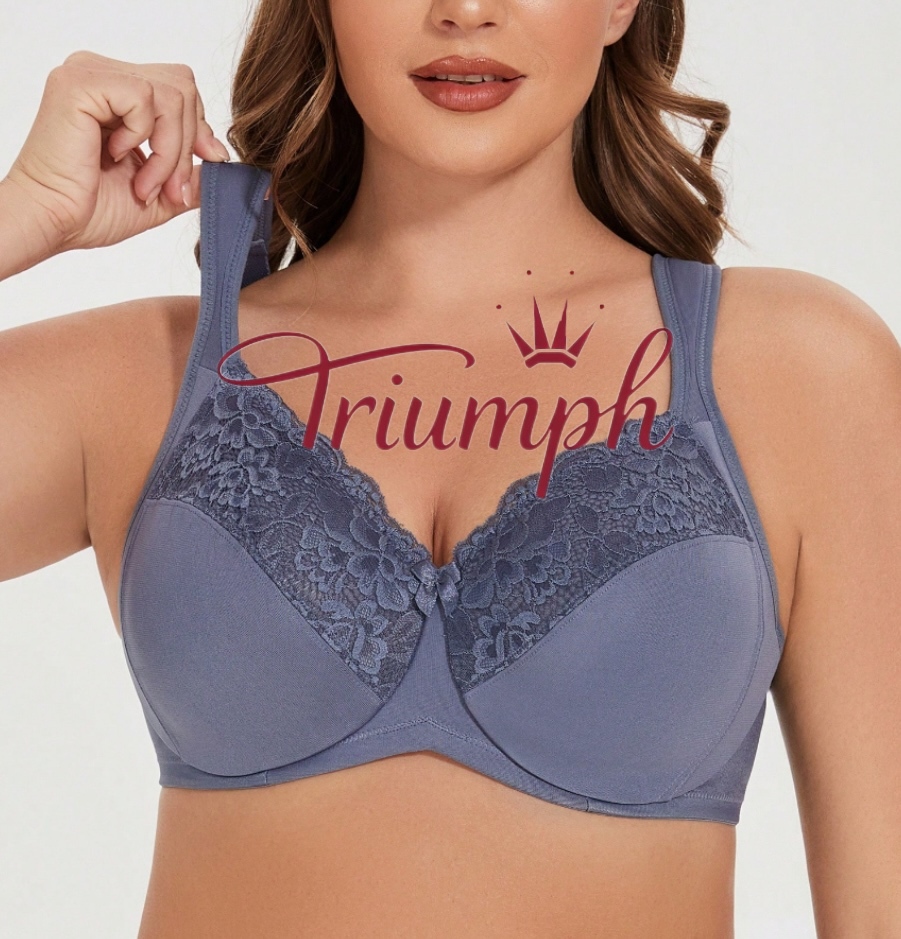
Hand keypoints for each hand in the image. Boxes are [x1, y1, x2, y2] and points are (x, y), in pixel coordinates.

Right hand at [2, 49, 230, 255]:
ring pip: (171, 95)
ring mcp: (89, 73)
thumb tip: (223, 164)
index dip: (200, 130)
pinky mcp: (81, 83)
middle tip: (172, 188)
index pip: (180, 90)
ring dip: (169, 151)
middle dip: (189, 145)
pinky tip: (117, 159)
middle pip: (183, 87)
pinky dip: (144, 138)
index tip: (206, 165)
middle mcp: (103, 75)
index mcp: (117, 94)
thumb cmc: (91, 211)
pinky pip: (144, 97)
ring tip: (145, 184)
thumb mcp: (160, 192)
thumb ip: (190, 175)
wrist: (55, 223)